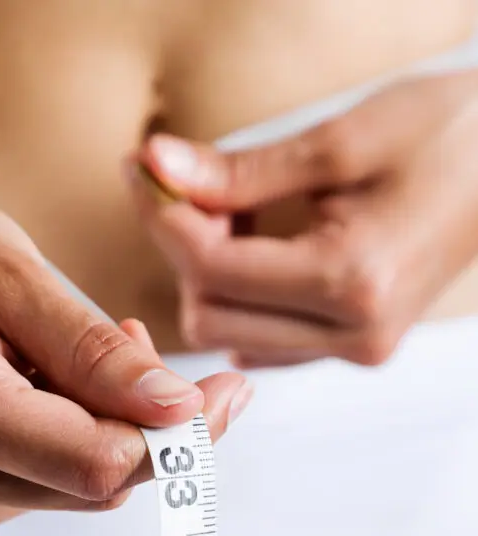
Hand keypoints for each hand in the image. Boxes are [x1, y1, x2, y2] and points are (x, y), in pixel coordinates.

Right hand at [0, 150, 249, 535]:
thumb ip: (96, 352)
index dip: (176, 437)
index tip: (224, 391)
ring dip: (99, 432)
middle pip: (87, 485)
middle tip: (143, 347)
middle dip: (142, 428)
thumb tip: (182, 412)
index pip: (91, 461)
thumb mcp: (11, 269)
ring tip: (64, 353)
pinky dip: (61, 448)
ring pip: (69, 495)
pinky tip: (38, 390)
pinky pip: (35, 495)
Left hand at [128, 71, 477, 367]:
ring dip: (207, 274)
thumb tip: (155, 165)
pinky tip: (255, 247)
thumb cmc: (445, 136)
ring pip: (228, 333)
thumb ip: (240, 170)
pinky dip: (239, 296)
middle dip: (182, 248)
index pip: (213, 271)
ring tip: (230, 211)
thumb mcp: (341, 139)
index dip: (163, 217)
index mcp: (352, 281)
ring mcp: (355, 348)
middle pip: (209, 314)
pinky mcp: (354, 347)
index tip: (142, 169)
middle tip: (186, 185)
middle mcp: (353, 334)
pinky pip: (262, 340)